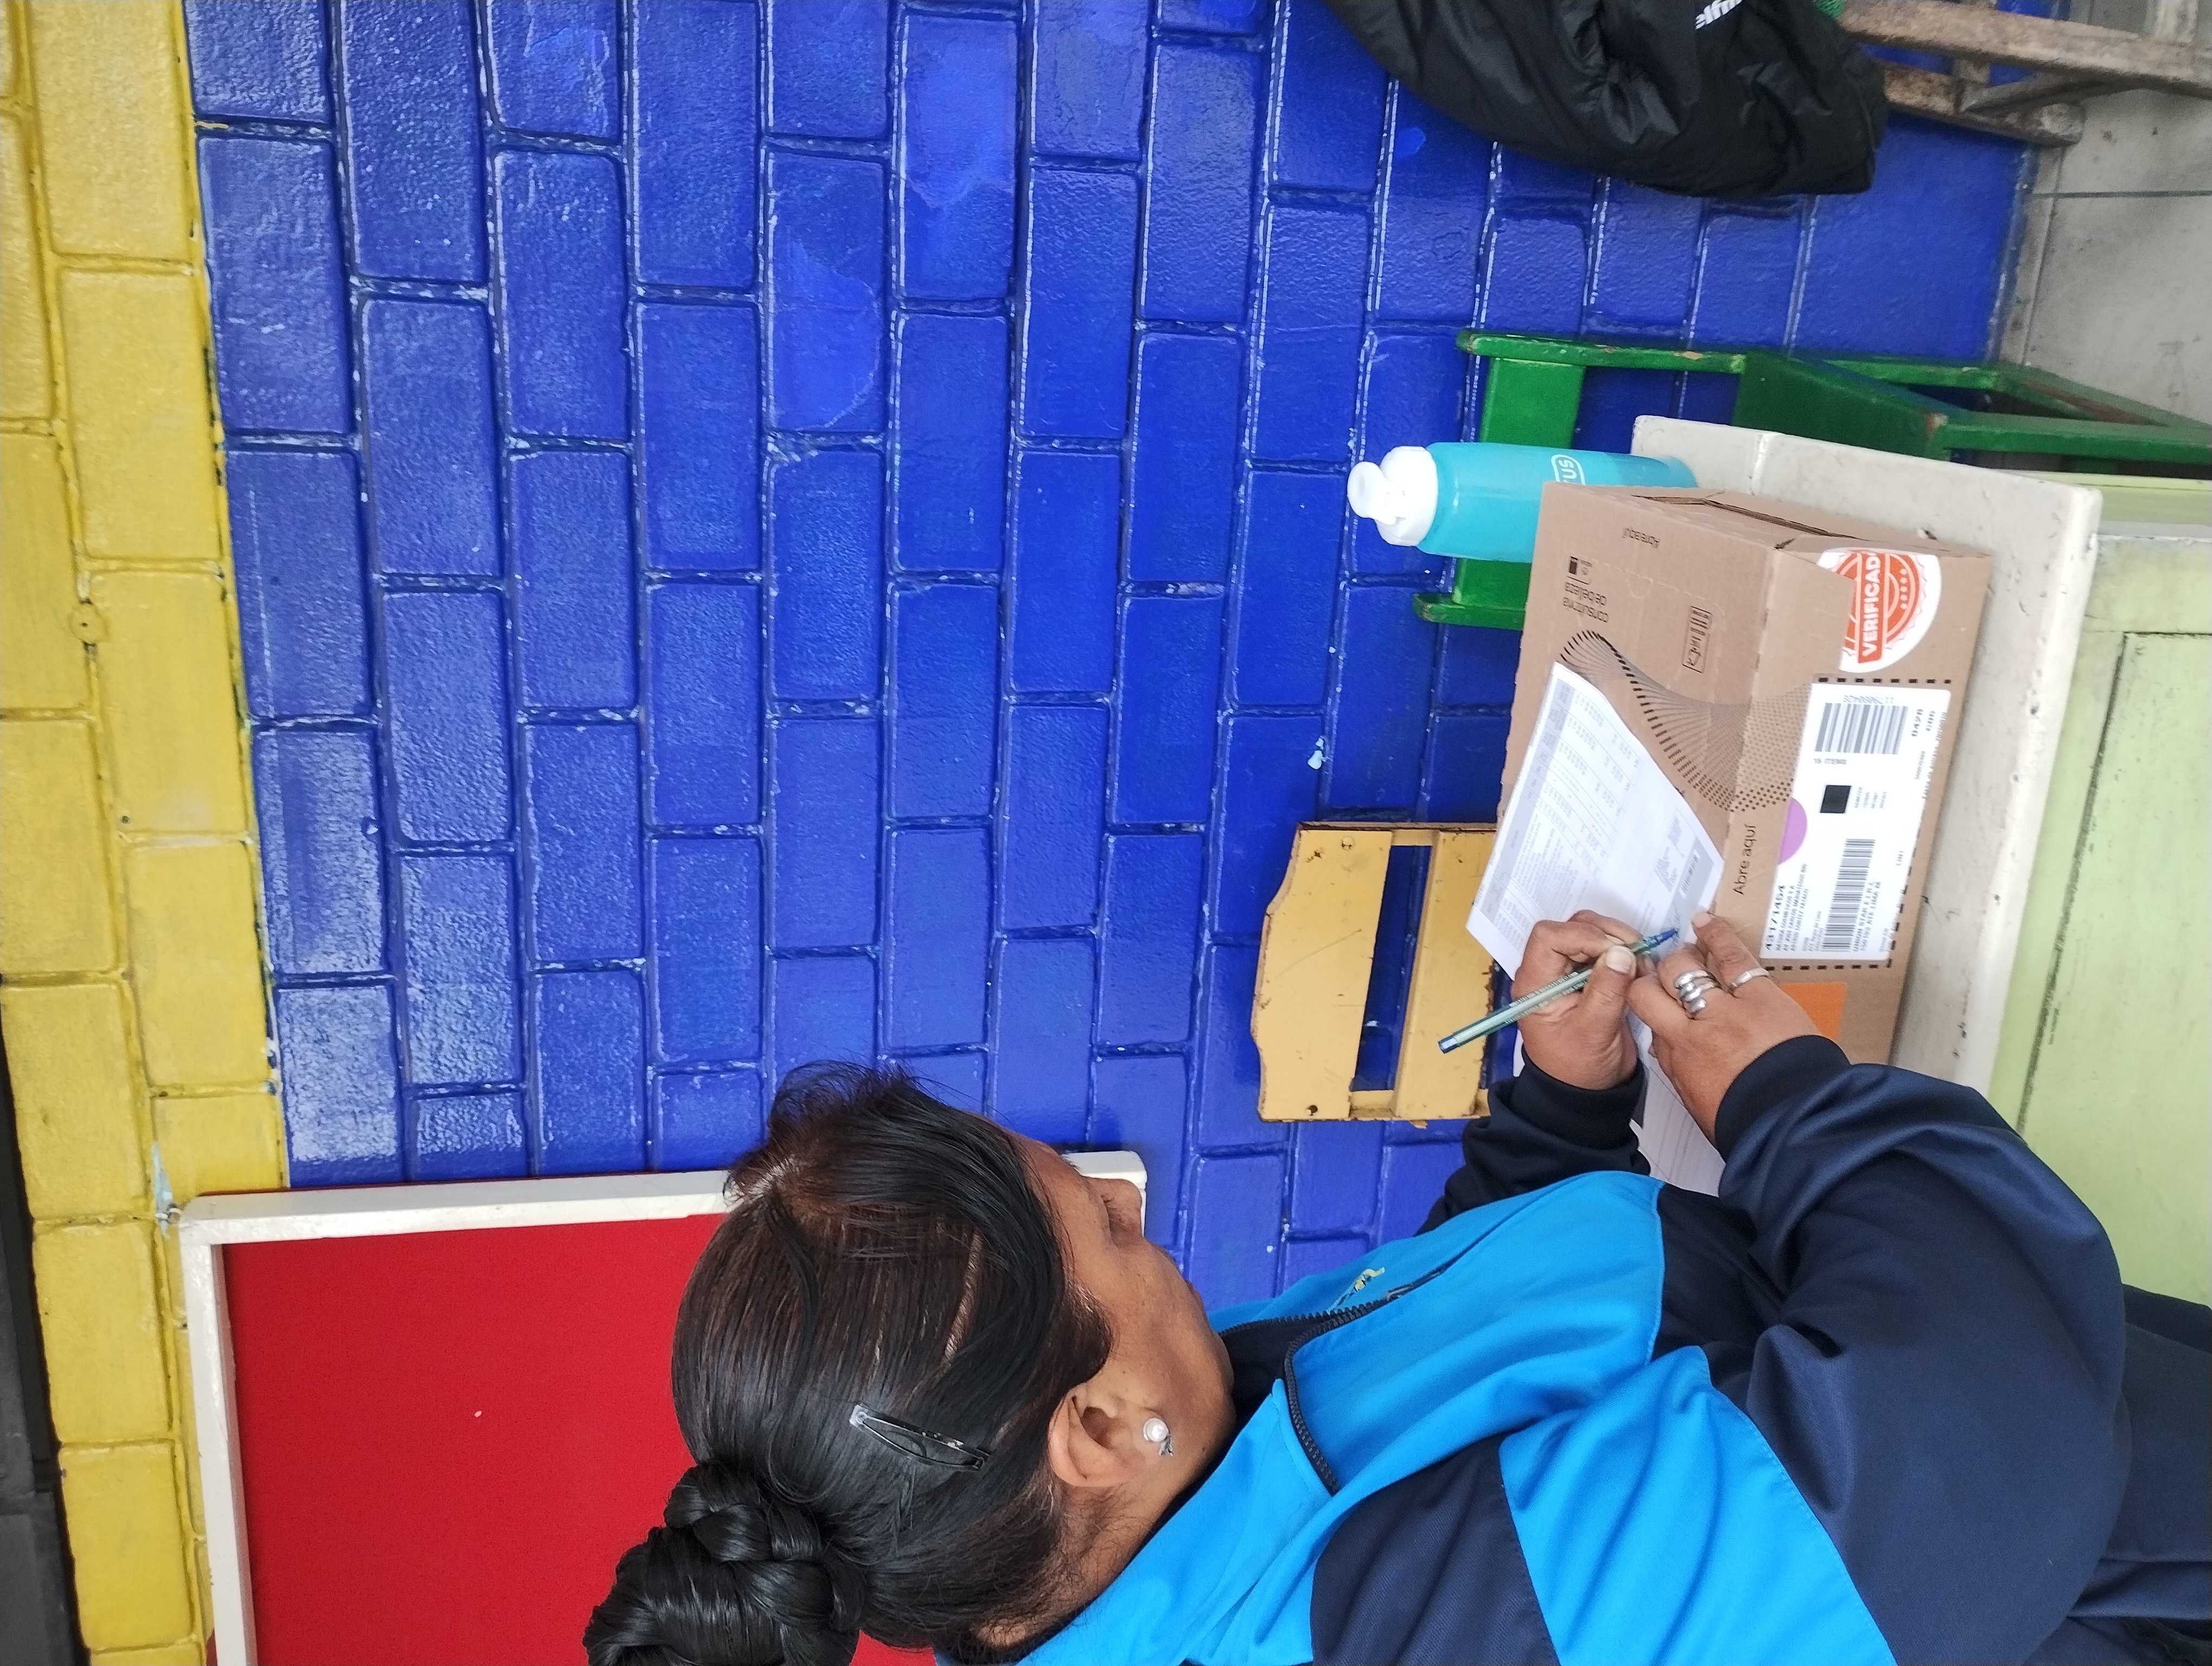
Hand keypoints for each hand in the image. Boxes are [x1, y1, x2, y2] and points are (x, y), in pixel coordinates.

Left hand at [1514, 912, 1642, 1090]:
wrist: (1584, 1092)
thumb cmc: (1579, 1069)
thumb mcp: (1594, 1032)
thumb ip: (1606, 991)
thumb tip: (1621, 952)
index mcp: (1535, 984)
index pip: (1549, 937)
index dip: (1583, 936)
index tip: (1616, 952)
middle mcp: (1547, 972)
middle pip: (1571, 928)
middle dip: (1606, 934)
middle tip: (1638, 953)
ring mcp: (1568, 972)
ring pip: (1589, 933)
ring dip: (1618, 941)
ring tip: (1641, 964)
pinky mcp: (1587, 976)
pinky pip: (1603, 950)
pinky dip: (1623, 952)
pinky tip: (1640, 969)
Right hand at [1627, 912, 1817, 1139]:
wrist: (1796, 1124)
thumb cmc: (1753, 1124)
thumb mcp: (1700, 1105)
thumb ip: (1682, 1070)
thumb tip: (1671, 1049)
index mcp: (1678, 1061)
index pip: (1649, 1020)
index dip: (1650, 1005)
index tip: (1653, 1000)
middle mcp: (1692, 1031)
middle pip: (1655, 990)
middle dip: (1656, 979)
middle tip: (1664, 974)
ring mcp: (1724, 1010)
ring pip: (1684, 968)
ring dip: (1681, 959)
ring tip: (1684, 952)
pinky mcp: (1759, 996)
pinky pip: (1731, 957)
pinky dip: (1716, 936)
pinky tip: (1703, 922)